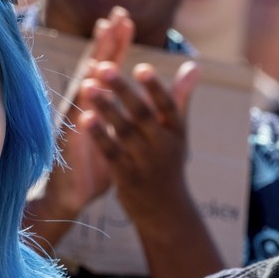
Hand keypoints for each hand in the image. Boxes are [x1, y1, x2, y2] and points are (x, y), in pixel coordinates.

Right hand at [24, 7, 135, 244]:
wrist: (72, 193)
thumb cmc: (99, 158)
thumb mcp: (125, 130)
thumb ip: (143, 105)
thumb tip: (155, 84)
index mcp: (97, 102)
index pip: (106, 66)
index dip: (114, 43)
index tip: (124, 18)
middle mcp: (82, 107)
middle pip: (93, 70)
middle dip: (104, 46)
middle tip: (113, 19)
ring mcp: (74, 125)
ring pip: (83, 96)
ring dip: (90, 78)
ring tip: (100, 58)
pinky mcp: (71, 147)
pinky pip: (76, 130)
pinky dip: (82, 117)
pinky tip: (86, 105)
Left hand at [79, 57, 197, 222]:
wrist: (167, 212)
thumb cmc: (169, 162)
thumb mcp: (178, 132)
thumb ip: (181, 97)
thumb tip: (194, 65)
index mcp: (176, 131)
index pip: (167, 105)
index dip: (155, 87)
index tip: (141, 67)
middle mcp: (163, 145)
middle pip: (142, 114)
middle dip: (123, 90)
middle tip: (104, 67)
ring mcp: (145, 163)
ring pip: (123, 131)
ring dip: (105, 108)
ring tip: (87, 86)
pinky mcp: (127, 177)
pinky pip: (111, 153)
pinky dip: (98, 135)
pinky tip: (84, 119)